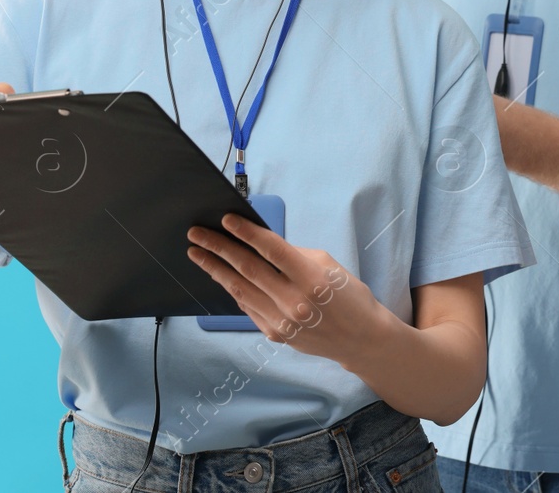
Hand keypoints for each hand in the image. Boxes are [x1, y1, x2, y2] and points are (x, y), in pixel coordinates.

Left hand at [187, 215, 392, 359]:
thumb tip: (263, 244)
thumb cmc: (349, 296)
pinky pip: (249, 307)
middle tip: (197, 234)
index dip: (247, 233)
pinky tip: (221, 276)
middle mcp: (294, 301)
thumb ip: (295, 256)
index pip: (272, 250)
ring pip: (241, 289)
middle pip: (248, 269)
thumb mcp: (330, 266)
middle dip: (219, 248)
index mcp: (312, 278)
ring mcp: (281, 321)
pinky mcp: (274, 334)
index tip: (226, 219)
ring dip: (216, 269)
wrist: (360, 338)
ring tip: (197, 254)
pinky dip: (234, 289)